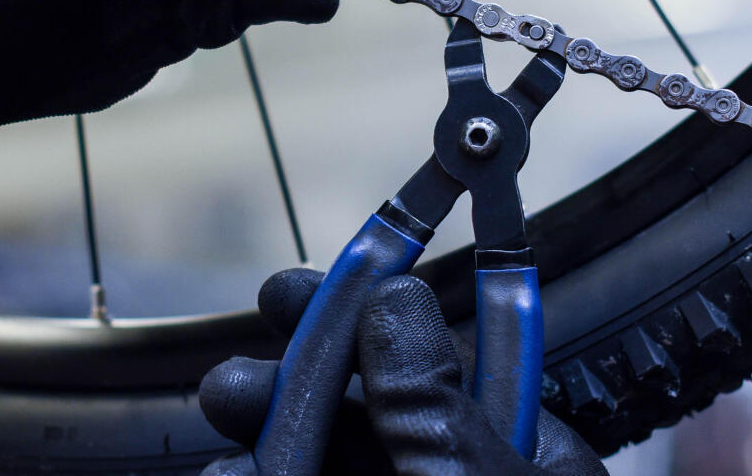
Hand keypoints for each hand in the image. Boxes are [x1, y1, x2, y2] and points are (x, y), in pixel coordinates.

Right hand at [199, 269, 607, 475]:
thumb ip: (435, 406)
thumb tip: (398, 298)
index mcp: (526, 463)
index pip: (444, 365)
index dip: (367, 318)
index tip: (292, 292)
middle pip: (365, 414)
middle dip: (291, 388)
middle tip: (235, 385)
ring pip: (314, 460)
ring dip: (263, 441)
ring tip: (226, 436)